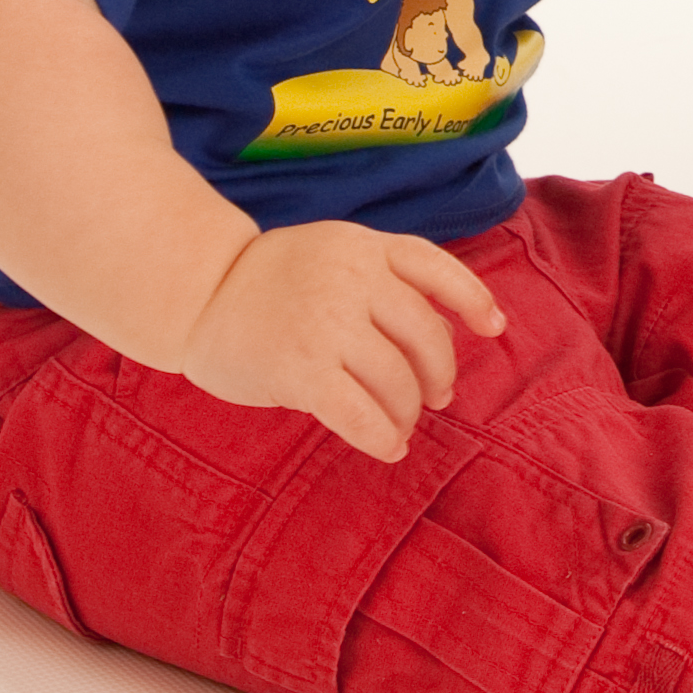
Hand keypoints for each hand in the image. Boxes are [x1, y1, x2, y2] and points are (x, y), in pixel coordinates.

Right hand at [177, 220, 505, 462]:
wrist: (197, 293)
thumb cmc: (273, 282)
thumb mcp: (336, 258)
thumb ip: (385, 286)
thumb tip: (448, 334)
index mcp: (365, 246)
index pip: (437, 268)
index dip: (473, 299)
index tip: (495, 328)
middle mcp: (352, 278)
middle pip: (425, 334)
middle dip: (439, 372)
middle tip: (437, 396)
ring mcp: (325, 323)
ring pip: (396, 378)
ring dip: (408, 409)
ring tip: (402, 423)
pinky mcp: (298, 368)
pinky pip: (358, 412)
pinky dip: (381, 435)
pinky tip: (387, 446)